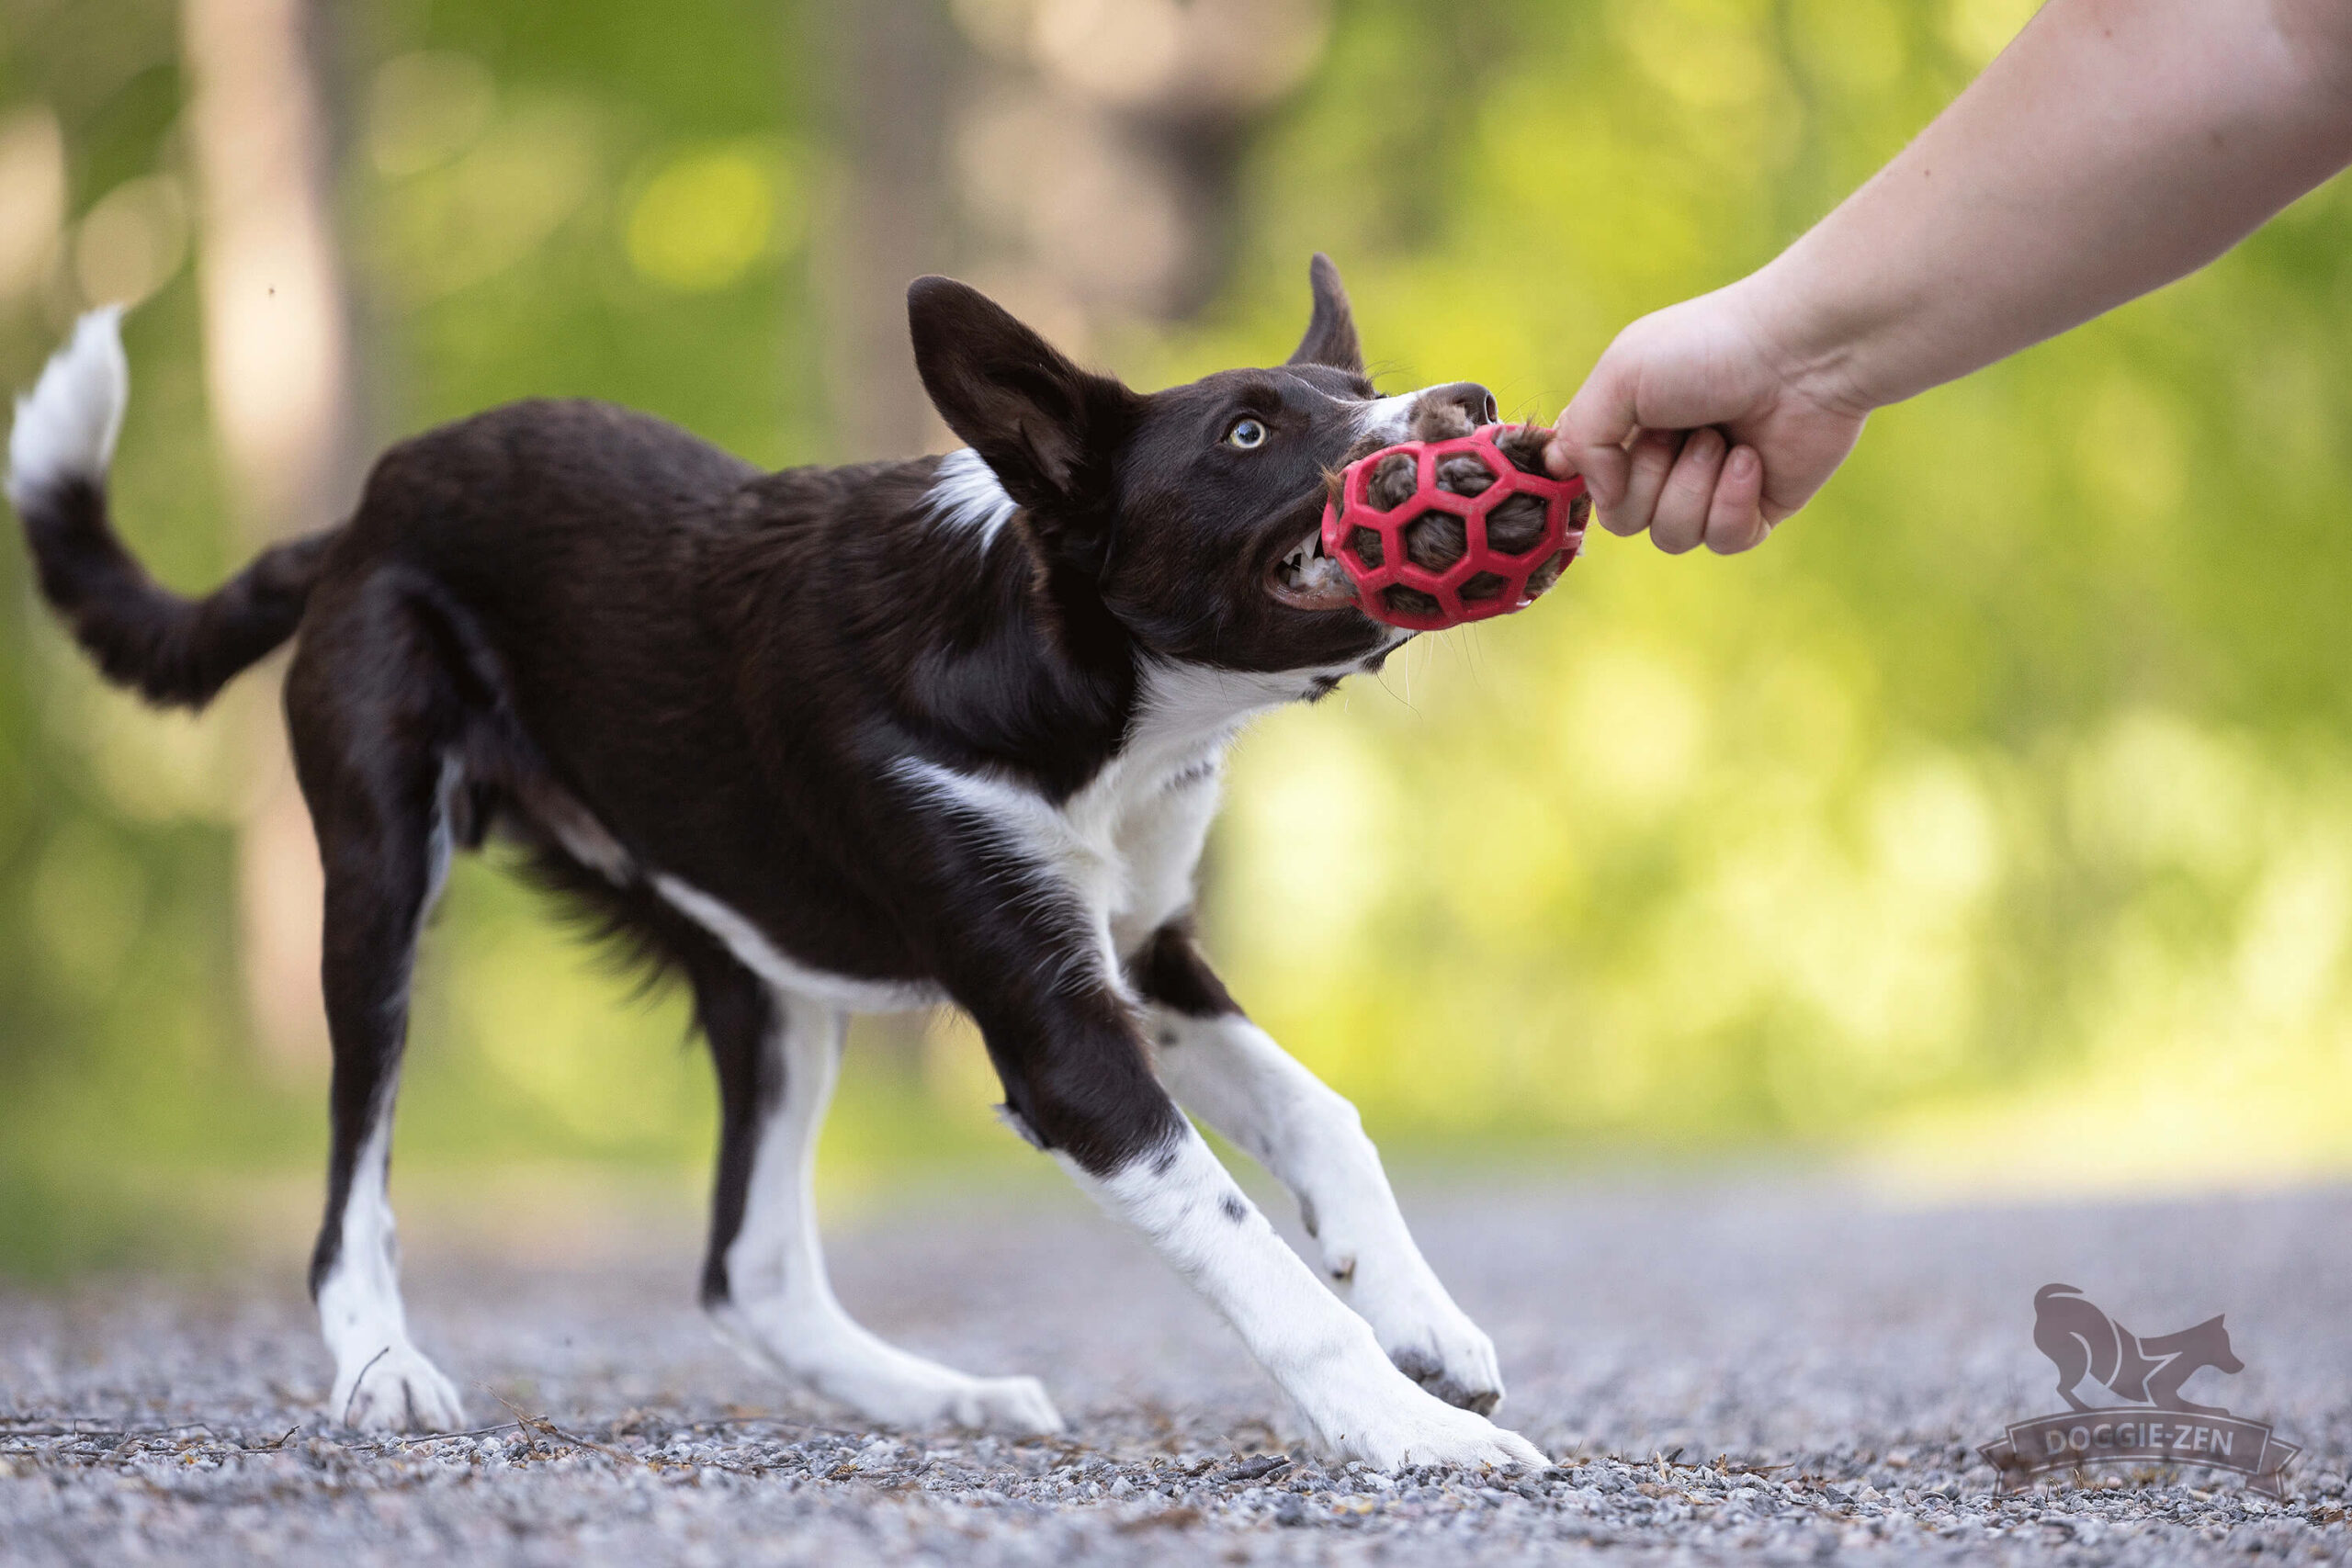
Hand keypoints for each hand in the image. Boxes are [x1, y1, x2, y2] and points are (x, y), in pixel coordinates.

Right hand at [1546, 279, 1868, 553]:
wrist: (1804, 354)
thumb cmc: (1711, 349)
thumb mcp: (1620, 374)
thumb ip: (1582, 437)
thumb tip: (1593, 490)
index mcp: (1628, 423)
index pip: (1588, 482)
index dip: (1593, 480)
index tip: (1609, 456)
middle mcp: (1666, 459)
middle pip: (1624, 520)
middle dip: (1649, 478)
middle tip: (1683, 429)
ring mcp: (1712, 488)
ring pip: (1672, 537)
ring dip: (1693, 488)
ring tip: (1722, 440)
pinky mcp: (1758, 509)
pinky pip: (1723, 541)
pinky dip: (1733, 503)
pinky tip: (1752, 460)